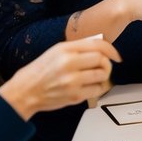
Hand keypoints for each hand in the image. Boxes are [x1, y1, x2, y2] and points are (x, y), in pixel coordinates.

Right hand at [0, 37, 120, 119]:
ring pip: (102, 75)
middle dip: (106, 64)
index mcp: (65, 49)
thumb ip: (77, 48)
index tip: (116, 55)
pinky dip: (97, 88)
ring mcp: (72, 80)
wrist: (25, 91)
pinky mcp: (74, 95)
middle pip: (102, 59)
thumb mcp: (56, 51)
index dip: (111, 50)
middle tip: (102, 68)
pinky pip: (97, 90)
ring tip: (94, 78)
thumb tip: (100, 47)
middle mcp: (69, 63)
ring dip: (102, 76)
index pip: (97, 45)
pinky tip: (90, 87)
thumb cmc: (40, 71)